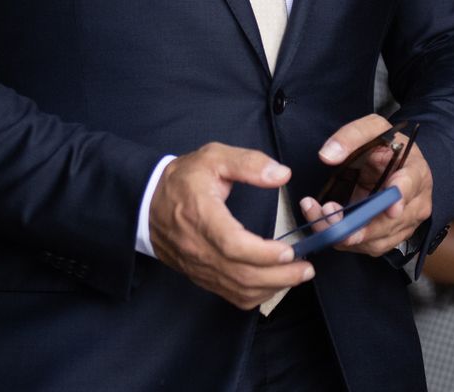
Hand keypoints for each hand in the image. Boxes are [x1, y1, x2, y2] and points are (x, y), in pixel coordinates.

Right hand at [149, 143, 315, 309]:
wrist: (146, 202)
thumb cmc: (182, 179)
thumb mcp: (213, 158)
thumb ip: (248, 163)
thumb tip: (282, 174)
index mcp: (201, 216)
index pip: (233, 245)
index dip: (263, 253)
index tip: (289, 251)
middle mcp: (198, 248)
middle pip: (241, 274)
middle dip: (279, 276)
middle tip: (306, 269)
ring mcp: (198, 266)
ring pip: (237, 289)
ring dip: (271, 287)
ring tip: (296, 276)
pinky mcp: (200, 276)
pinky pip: (230, 295)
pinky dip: (255, 295)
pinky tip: (272, 283)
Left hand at [297, 114, 433, 257]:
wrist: (396, 165)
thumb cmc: (387, 147)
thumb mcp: (373, 128)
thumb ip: (352, 135)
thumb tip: (328, 155)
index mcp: (415, 171)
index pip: (410, 184)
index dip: (400, 196)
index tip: (391, 207)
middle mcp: (416, 204)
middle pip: (390, 221)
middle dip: (358, 222)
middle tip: (329, 211)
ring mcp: (404, 225)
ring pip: (376, 240)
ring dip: (344, 233)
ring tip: (318, 216)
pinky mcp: (388, 238)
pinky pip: (366, 246)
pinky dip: (343, 239)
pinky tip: (324, 225)